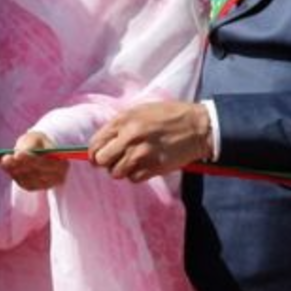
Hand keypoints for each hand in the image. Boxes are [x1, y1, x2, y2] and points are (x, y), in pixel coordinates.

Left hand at [0, 131, 67, 190]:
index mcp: (61, 163)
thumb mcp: (35, 140)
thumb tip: (15, 155)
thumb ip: (27, 146)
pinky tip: (4, 165)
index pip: (46, 162)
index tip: (17, 154)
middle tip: (5, 158)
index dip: (30, 158)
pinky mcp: (34, 187)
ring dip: (13, 169)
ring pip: (27, 178)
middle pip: (35, 172)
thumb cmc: (37, 143)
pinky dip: (12, 173)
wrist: (39, 153)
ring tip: (2, 160)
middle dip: (18, 164)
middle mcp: (57, 177)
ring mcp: (46, 184)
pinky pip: (22, 182)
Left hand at [90, 101, 212, 182]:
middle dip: (104, 162)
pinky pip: (134, 179)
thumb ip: (119, 124)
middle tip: (111, 161)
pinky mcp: (155, 167)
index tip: (96, 156)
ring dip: (120, 170)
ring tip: (129, 164)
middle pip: (102, 160)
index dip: (93, 152)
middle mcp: (129, 137)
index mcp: (123, 121)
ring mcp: (142, 154)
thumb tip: (103, 140)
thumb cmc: (168, 116)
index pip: (95, 143)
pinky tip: (142, 167)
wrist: (198, 127)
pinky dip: (135, 176)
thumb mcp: (139, 111)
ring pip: (116, 173)